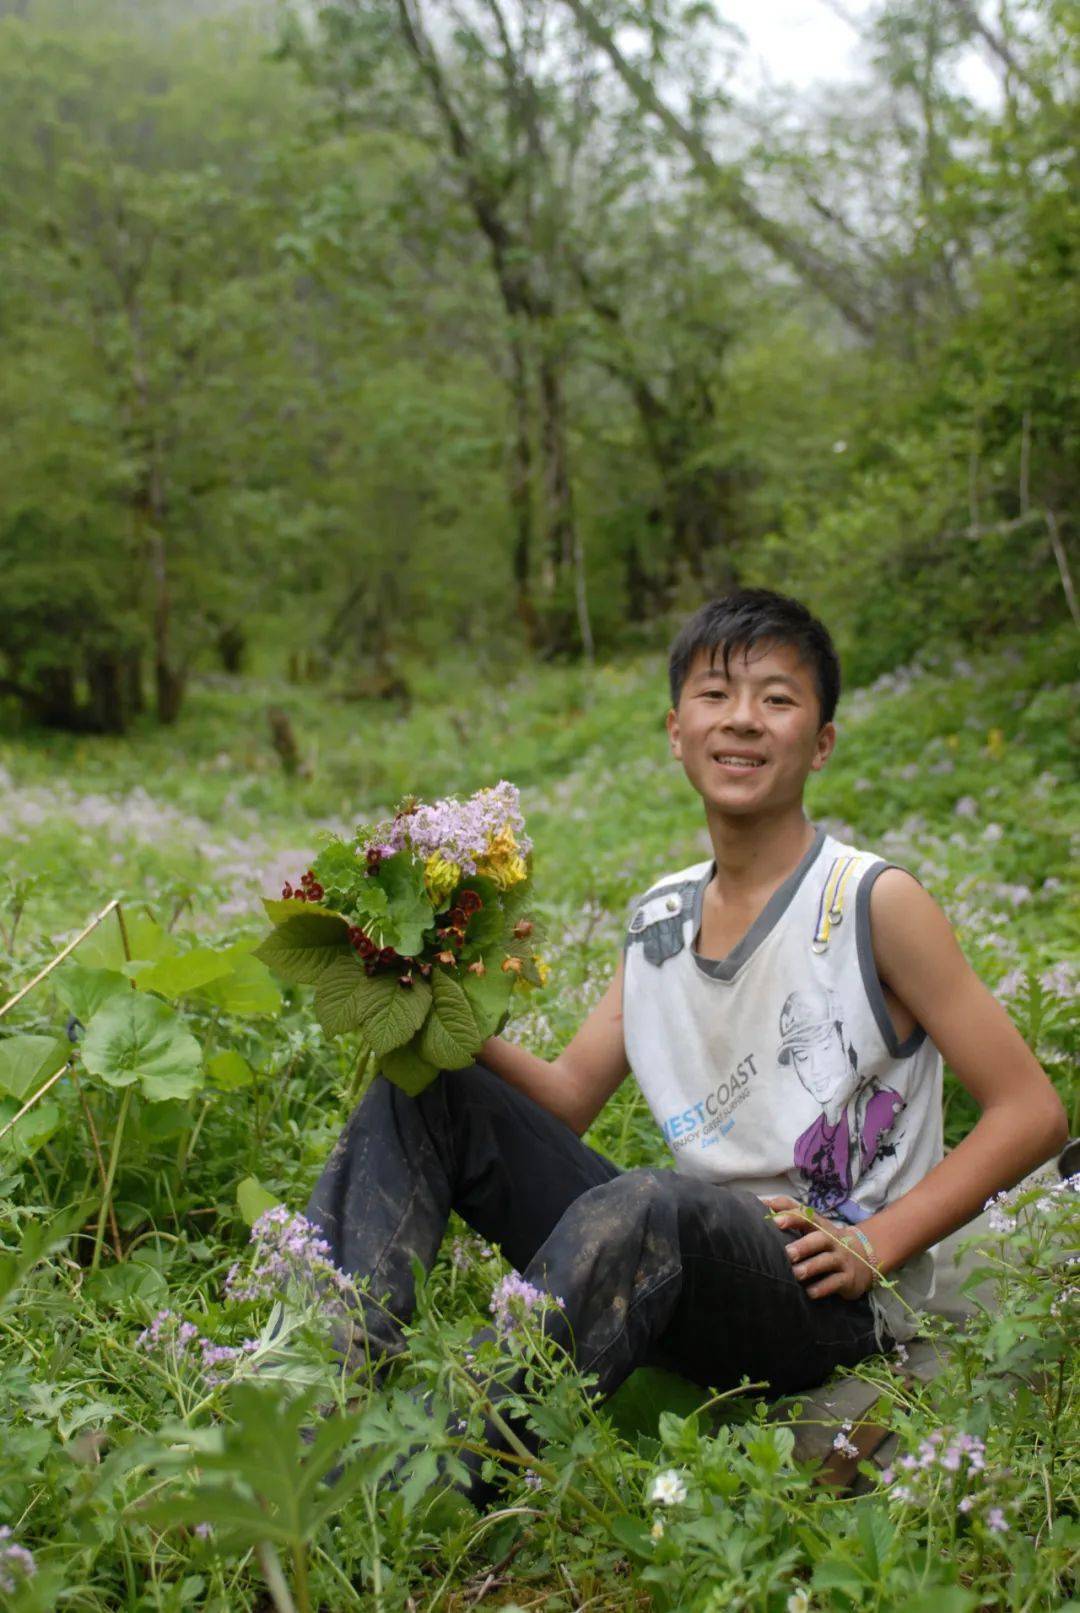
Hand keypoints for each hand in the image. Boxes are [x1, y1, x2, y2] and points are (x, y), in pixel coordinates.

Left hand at [760, 1194, 878, 1301]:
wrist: (864, 1258)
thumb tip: (763, 1200)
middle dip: (803, 1246)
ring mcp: (841, 1259)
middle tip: (788, 1253)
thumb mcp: (812, 1225)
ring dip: (811, 1268)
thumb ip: (789, 1210)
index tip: (775, 1221)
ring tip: (796, 1274)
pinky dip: (822, 1288)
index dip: (792, 1217)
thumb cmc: (825, 1240)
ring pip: (826, 1262)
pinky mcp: (847, 1278)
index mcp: (819, 1226)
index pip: (807, 1217)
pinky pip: (835, 1283)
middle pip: (819, 1239)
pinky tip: (810, 1292)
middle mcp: (831, 1240)